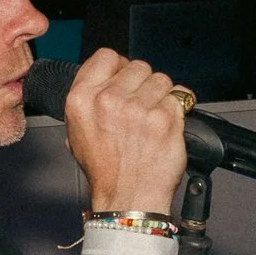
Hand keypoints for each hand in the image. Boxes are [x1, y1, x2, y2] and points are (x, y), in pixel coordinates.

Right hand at [64, 47, 187, 214]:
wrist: (128, 198)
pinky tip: (167, 126)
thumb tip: (106, 78)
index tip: (126, 78)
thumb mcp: (77, 132)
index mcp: (82, 99)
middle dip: (143, 84)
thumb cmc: (106, 172)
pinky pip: (179, 97)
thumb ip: (89, 100)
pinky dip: (178, 109)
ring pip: (161, 80)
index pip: (106, 56)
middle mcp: (108, 100)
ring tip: (154, 119)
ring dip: (162, 96)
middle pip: (138, 66)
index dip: (120, 66)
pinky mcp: (165, 119)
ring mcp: (138, 108)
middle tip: (142, 106)